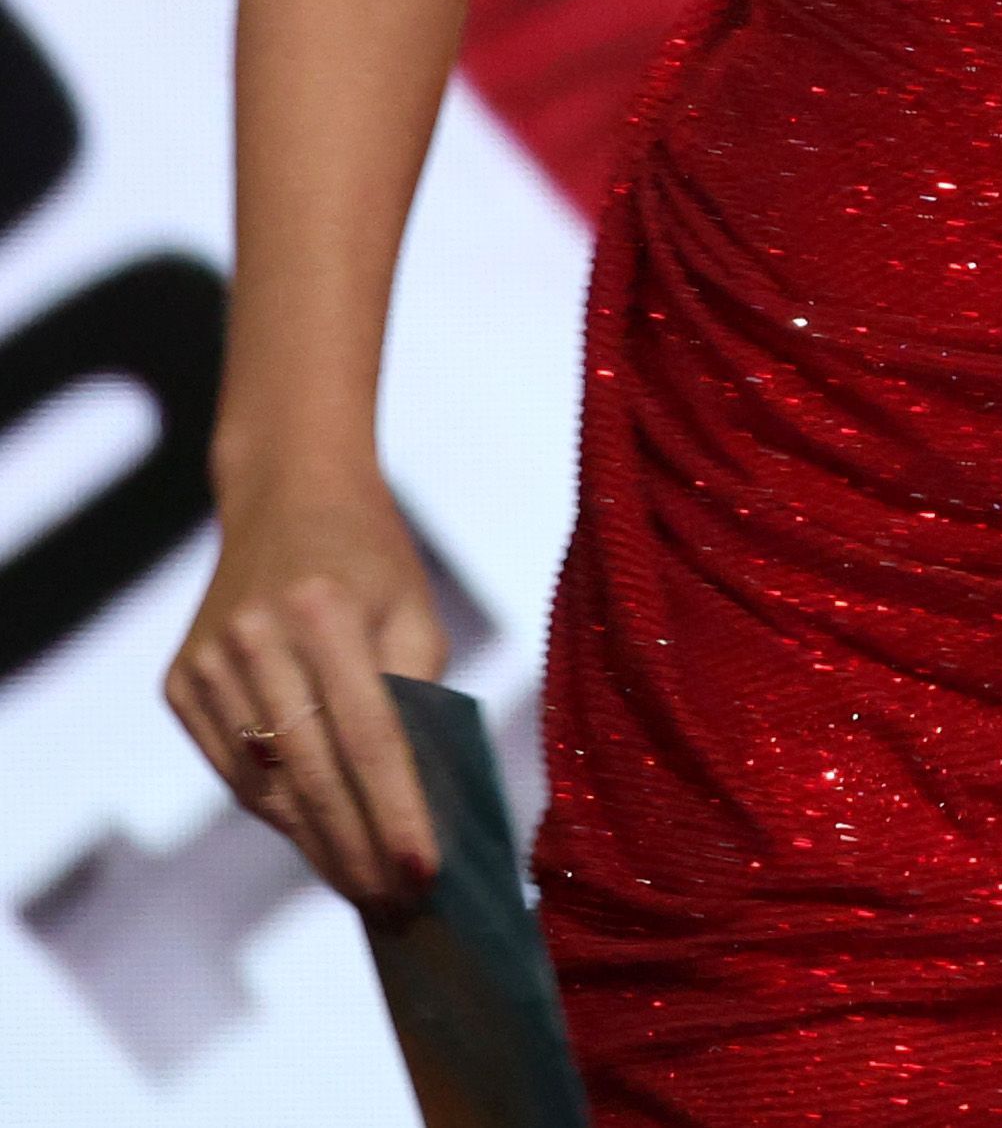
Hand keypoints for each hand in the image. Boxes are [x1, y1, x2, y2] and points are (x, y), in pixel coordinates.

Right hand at [167, 482, 448, 909]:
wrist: (285, 498)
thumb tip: (417, 797)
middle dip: (357, 846)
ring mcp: (205, 664)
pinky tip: (316, 839)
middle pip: (312, 772)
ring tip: (364, 885)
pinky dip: (277, 809)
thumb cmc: (372, 559)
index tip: (425, 872)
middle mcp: (251, 639)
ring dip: (315, 841)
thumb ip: (416, 695)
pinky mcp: (178, 684)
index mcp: (321, 612)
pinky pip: (233, 768)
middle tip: (397, 901)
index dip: (396, 811)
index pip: (367, 736)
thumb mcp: (415, 609)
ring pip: (265, 783)